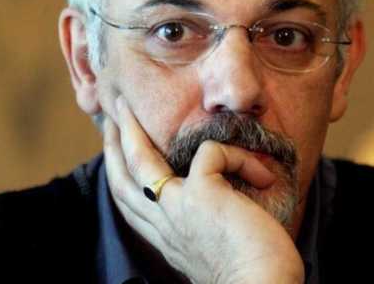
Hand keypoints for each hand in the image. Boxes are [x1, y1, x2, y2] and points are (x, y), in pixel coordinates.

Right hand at [103, 96, 303, 283]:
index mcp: (169, 239)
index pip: (133, 204)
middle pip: (122, 180)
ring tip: (127, 107)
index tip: (119, 153)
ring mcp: (177, 207)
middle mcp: (165, 224)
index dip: (123, 175)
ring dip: (129, 129)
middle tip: (111, 116)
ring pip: (139, 159)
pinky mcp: (201, 193)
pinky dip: (238, 156)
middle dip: (112, 145)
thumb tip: (219, 198)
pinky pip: (212, 152)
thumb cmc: (255, 274)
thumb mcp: (217, 248)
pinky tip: (261, 175)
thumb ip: (205, 224)